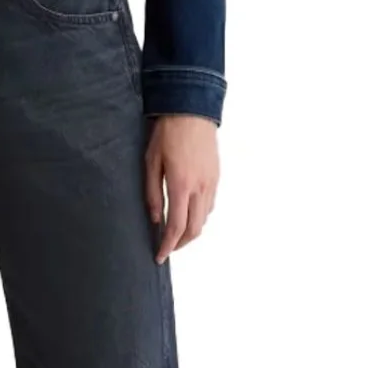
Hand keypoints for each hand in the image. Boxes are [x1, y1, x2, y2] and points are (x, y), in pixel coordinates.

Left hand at [144, 115, 219, 262]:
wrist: (192, 111)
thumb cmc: (167, 134)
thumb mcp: (151, 162)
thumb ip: (152, 193)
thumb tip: (154, 219)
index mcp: (181, 185)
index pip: (176, 226)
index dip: (168, 246)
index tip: (159, 256)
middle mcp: (200, 188)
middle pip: (194, 229)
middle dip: (180, 244)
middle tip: (167, 249)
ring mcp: (211, 183)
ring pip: (205, 219)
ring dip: (191, 231)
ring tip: (176, 234)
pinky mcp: (216, 177)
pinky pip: (210, 205)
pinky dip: (200, 217)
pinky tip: (188, 214)